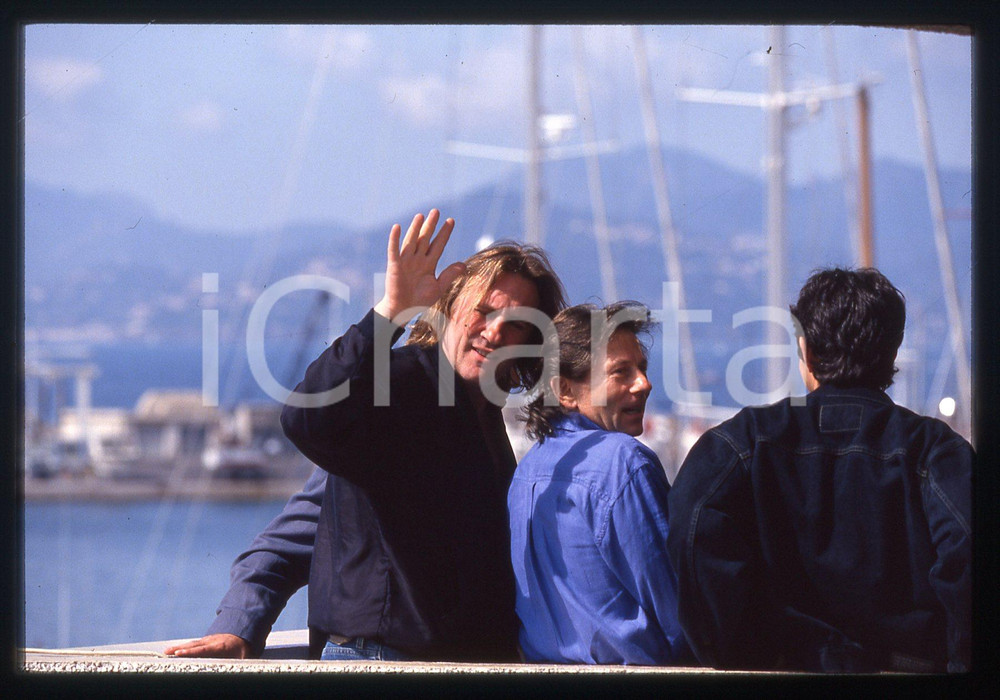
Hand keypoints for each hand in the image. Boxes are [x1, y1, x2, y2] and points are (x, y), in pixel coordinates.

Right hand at [164, 633, 251, 658]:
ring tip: (167, 651)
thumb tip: (242, 674)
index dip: (191, 652)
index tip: (179, 653)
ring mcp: (209, 639)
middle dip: (180, 648)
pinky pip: (194, 643)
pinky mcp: (207, 640)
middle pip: (194, 645)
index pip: (203, 649)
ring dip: (179, 647)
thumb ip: (241, 664)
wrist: (245, 633)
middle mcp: (212, 641)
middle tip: (166, 652)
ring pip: (192, 643)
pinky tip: (176, 650)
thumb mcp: (245, 657)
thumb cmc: (243, 648)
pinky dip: (184, 646)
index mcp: (220, 646)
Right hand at [373, 209, 465, 324]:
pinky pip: (394, 250)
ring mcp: (406, 261)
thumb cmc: (419, 301)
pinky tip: (396, 227)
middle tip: (436, 211)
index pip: (438, 245)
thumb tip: (463, 265)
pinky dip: (394, 239)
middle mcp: (417, 260)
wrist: (403, 311)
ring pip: (412, 241)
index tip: (451, 221)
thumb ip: (449, 275)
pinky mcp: (394, 266)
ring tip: (420, 215)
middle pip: (425, 239)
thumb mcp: (438, 288)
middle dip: (431, 226)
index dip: (444, 233)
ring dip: (415, 229)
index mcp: (429, 264)